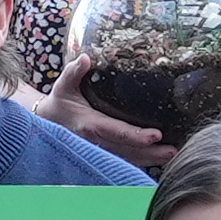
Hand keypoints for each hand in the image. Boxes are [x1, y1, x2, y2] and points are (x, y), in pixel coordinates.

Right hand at [40, 59, 169, 170]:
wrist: (47, 122)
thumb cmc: (60, 101)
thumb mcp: (63, 85)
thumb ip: (74, 71)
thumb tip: (85, 59)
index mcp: (89, 125)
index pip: (116, 132)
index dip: (135, 136)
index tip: (155, 135)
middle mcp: (96, 142)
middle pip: (127, 151)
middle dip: (150, 153)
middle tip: (172, 151)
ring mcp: (100, 150)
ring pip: (128, 158)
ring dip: (150, 159)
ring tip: (172, 155)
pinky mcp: (104, 152)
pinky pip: (125, 159)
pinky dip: (143, 160)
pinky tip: (160, 158)